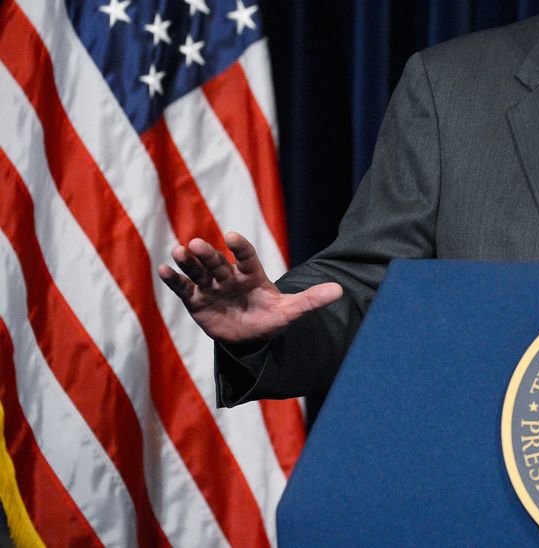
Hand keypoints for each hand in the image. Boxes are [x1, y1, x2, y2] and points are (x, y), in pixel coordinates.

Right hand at [158, 232, 342, 343]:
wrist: (250, 338)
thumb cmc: (270, 318)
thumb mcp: (291, 311)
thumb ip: (311, 300)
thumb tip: (340, 291)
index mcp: (252, 275)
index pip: (245, 257)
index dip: (239, 247)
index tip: (230, 237)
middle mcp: (229, 277)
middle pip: (217, 263)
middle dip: (207, 255)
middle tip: (196, 244)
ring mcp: (211, 288)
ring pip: (198, 272)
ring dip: (188, 262)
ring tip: (178, 252)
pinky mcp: (196, 301)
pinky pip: (183, 289)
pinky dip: (174, 280)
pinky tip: (163, 270)